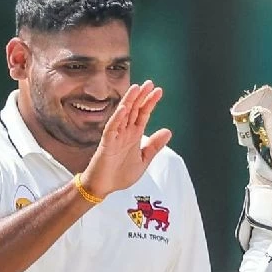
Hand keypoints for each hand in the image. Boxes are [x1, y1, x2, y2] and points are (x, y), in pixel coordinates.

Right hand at [80, 80, 172, 198]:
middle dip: (141, 96)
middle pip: (134, 110)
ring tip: (136, 88)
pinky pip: (111, 129)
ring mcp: (115, 137)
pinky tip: (123, 109)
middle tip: (149, 83)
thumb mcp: (143, 160)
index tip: (158, 91)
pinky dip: (117, 118)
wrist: (104, 187)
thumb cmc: (120, 174)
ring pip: (122, 115)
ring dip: (129, 101)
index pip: (143, 114)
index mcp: (134, 135)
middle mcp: (124, 133)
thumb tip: (168, 131)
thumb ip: (154, 146)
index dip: (150, 102)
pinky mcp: (106, 144)